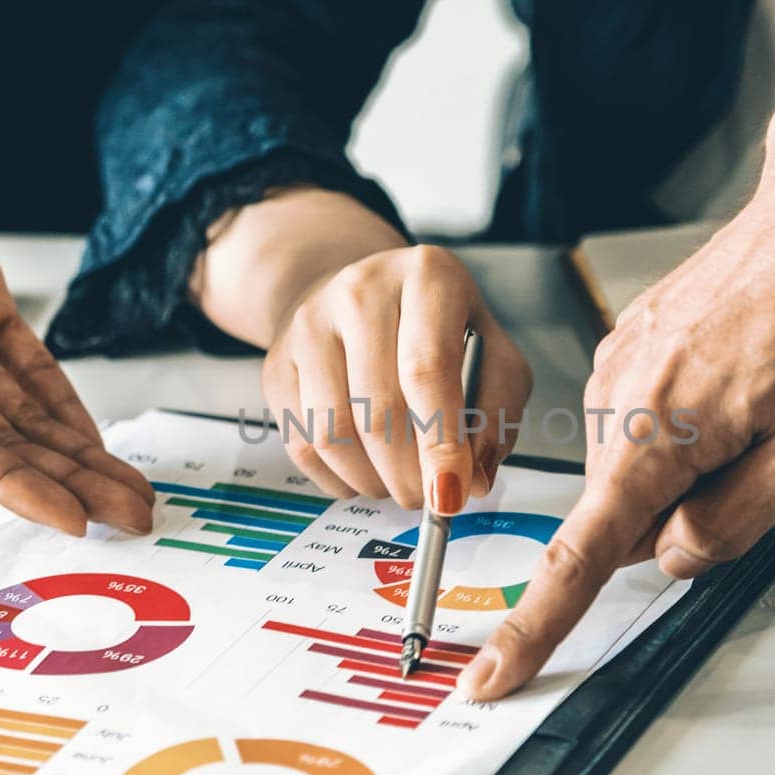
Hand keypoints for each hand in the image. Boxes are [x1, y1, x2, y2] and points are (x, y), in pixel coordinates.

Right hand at [192, 189, 531, 508]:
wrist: (360, 292)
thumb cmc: (436, 327)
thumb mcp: (491, 351)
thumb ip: (496, 411)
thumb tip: (474, 479)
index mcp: (427, 277)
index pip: (428, 370)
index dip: (440, 443)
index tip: (451, 494)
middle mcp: (361, 291)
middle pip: (378, 410)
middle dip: (409, 474)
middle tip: (431, 498)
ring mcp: (309, 325)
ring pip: (332, 433)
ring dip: (372, 481)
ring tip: (399, 482)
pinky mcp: (278, 363)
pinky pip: (302, 442)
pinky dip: (339, 477)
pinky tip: (365, 471)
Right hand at [459, 30, 774, 698]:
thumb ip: (728, 526)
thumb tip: (671, 557)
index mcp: (652, 439)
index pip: (580, 559)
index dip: (534, 629)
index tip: (489, 676)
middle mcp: (616, 400)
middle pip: (625, 510)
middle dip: (686, 511)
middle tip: (767, 454)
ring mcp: (618, 364)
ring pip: (640, 462)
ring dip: (694, 460)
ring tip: (764, 400)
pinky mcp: (631, 340)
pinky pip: (646, 414)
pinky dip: (689, 419)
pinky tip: (744, 376)